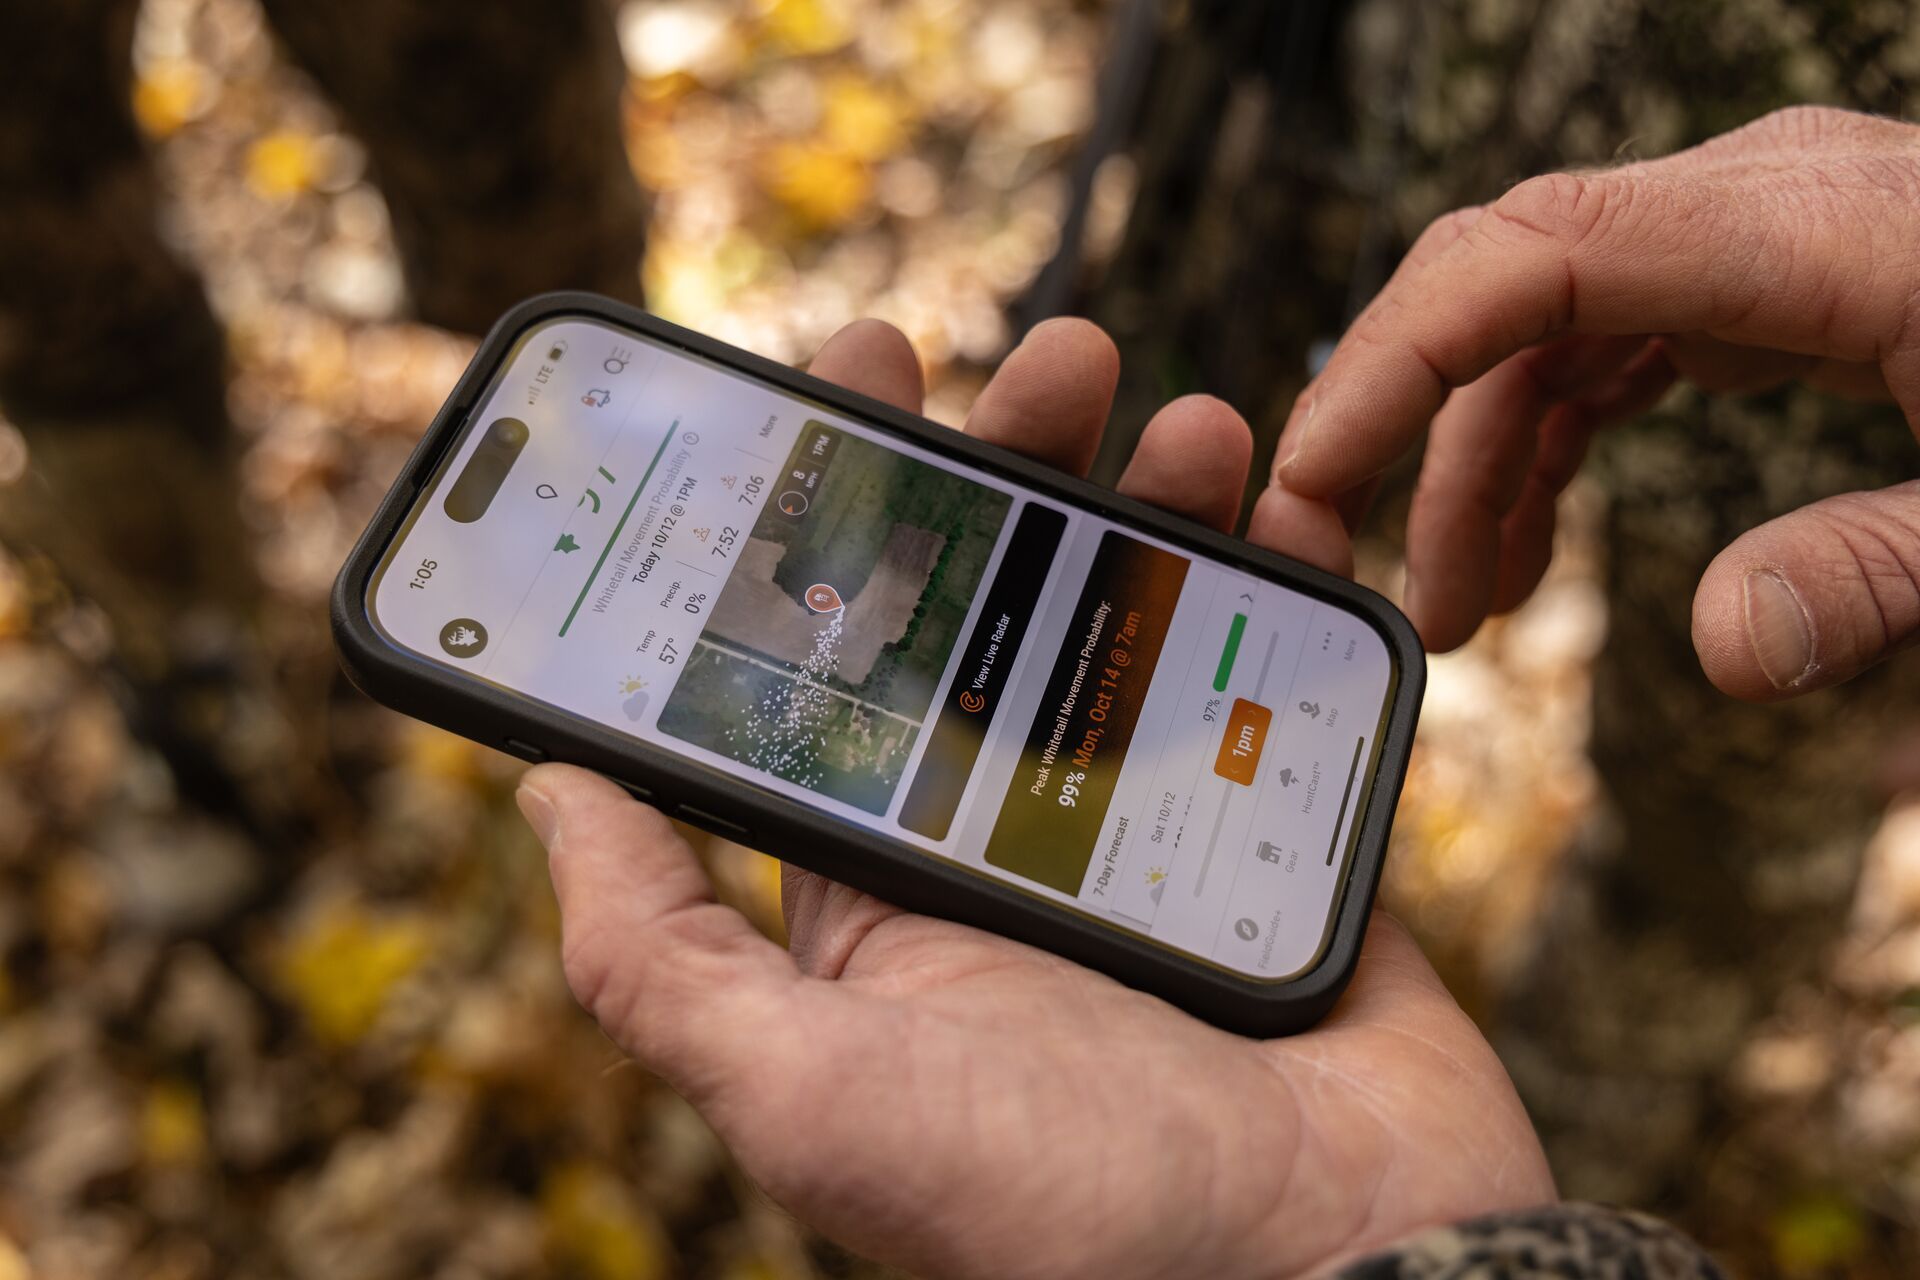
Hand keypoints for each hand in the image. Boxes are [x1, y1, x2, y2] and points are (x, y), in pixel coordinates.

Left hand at [518, 318, 1552, 1279]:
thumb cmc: (1059, 1223)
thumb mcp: (808, 1096)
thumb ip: (663, 954)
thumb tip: (548, 789)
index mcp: (883, 881)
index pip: (832, 665)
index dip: (827, 524)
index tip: (837, 389)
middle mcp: (1007, 835)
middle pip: (994, 605)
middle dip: (1003, 468)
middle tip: (1030, 359)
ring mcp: (1155, 822)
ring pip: (1137, 613)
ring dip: (1151, 493)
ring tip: (1171, 409)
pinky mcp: (1281, 825)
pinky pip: (1281, 667)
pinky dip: (1290, 570)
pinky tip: (1287, 489)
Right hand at [1265, 105, 1919, 700]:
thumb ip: (1886, 568)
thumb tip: (1718, 650)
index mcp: (1817, 230)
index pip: (1530, 257)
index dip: (1391, 361)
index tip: (1310, 481)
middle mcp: (1759, 203)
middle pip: (1504, 292)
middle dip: (1403, 433)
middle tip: (1340, 574)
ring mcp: (1754, 230)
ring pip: (1540, 330)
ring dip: (1476, 468)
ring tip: (1459, 615)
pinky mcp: (1760, 275)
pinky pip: (1602, 345)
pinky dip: (1545, 447)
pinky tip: (1529, 552)